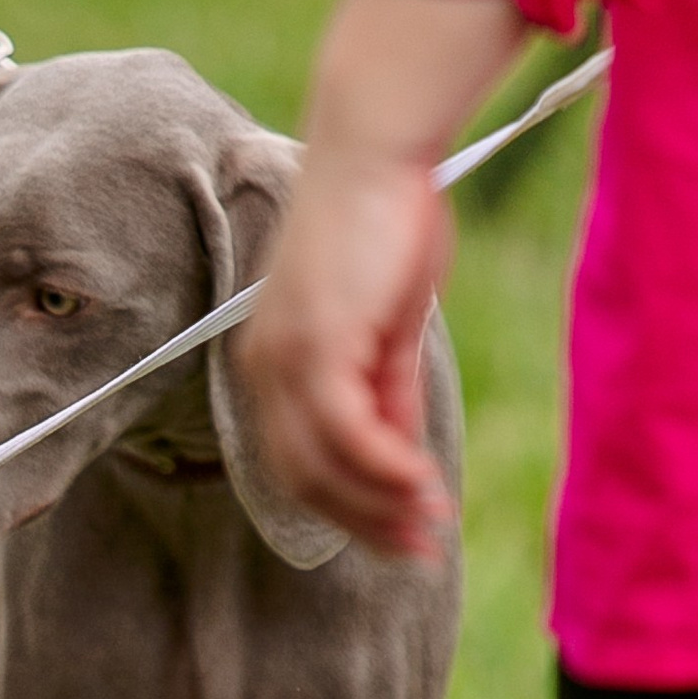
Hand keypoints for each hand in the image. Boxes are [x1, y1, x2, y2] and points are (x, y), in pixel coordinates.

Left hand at [242, 144, 453, 557]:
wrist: (377, 149)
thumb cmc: (388, 221)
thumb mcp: (392, 324)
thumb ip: (390, 392)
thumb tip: (403, 459)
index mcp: (275, 363)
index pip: (300, 463)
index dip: (350, 509)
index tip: (404, 535)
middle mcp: (266, 368)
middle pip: (304, 479)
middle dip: (365, 522)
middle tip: (421, 549)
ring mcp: (284, 358)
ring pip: (322, 465)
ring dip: (380, 503)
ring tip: (431, 522)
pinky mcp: (314, 344)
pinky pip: (344, 431)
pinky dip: (382, 466)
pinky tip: (423, 484)